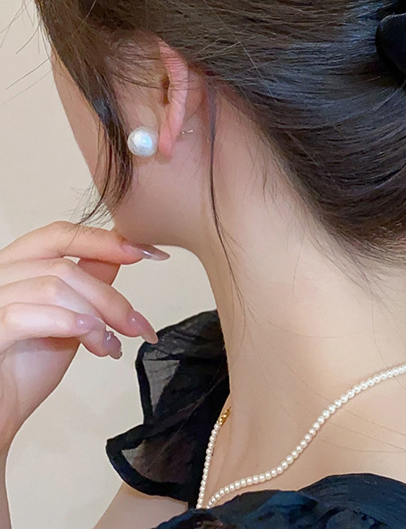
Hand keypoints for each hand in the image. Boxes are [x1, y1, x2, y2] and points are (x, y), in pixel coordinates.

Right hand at [0, 221, 166, 452]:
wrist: (0, 417)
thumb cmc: (24, 373)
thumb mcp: (69, 318)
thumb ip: (86, 283)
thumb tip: (121, 253)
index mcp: (15, 268)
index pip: (59, 235)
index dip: (102, 240)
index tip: (144, 252)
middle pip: (63, 266)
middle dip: (108, 296)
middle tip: (135, 325)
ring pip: (52, 287)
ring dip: (94, 317)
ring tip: (109, 345)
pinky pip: (23, 315)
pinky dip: (67, 323)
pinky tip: (91, 340)